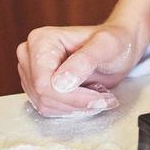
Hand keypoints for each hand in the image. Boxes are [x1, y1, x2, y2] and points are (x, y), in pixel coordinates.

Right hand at [17, 22, 140, 117]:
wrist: (119, 47)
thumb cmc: (115, 41)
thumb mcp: (106, 46)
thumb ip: (84, 61)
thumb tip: (59, 83)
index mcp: (41, 40)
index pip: (43, 82)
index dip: (71, 97)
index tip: (99, 99)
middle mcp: (30, 54)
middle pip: (42, 95)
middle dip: (76, 103)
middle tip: (105, 100)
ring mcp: (31, 71)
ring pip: (44, 105)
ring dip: (76, 107)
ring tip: (99, 96)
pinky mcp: (37, 86)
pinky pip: (48, 108)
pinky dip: (71, 109)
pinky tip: (89, 98)